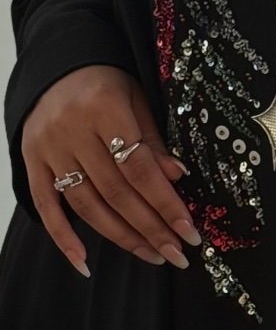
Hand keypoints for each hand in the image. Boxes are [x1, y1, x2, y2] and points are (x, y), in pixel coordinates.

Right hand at [21, 65, 201, 276]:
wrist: (57, 67)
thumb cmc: (106, 85)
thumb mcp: (137, 100)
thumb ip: (153, 141)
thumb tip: (177, 178)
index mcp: (104, 108)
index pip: (140, 168)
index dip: (166, 204)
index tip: (189, 233)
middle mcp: (72, 129)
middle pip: (116, 192)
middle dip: (151, 228)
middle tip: (177, 255)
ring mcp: (49, 148)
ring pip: (86, 205)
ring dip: (121, 237)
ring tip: (152, 255)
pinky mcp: (32, 161)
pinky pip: (46, 205)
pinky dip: (64, 237)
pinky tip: (84, 262)